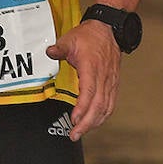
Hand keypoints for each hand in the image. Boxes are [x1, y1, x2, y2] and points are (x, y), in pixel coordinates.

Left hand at [45, 20, 121, 139]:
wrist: (108, 29)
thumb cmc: (89, 35)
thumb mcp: (70, 39)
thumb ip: (59, 48)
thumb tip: (49, 53)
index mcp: (92, 67)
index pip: (89, 92)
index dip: (82, 108)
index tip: (73, 119)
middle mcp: (103, 77)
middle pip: (98, 105)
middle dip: (87, 123)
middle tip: (74, 134)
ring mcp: (110, 81)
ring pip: (106, 107)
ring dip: (95, 122)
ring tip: (82, 131)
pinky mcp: (113, 84)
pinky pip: (110, 103)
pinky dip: (103, 115)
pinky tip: (95, 122)